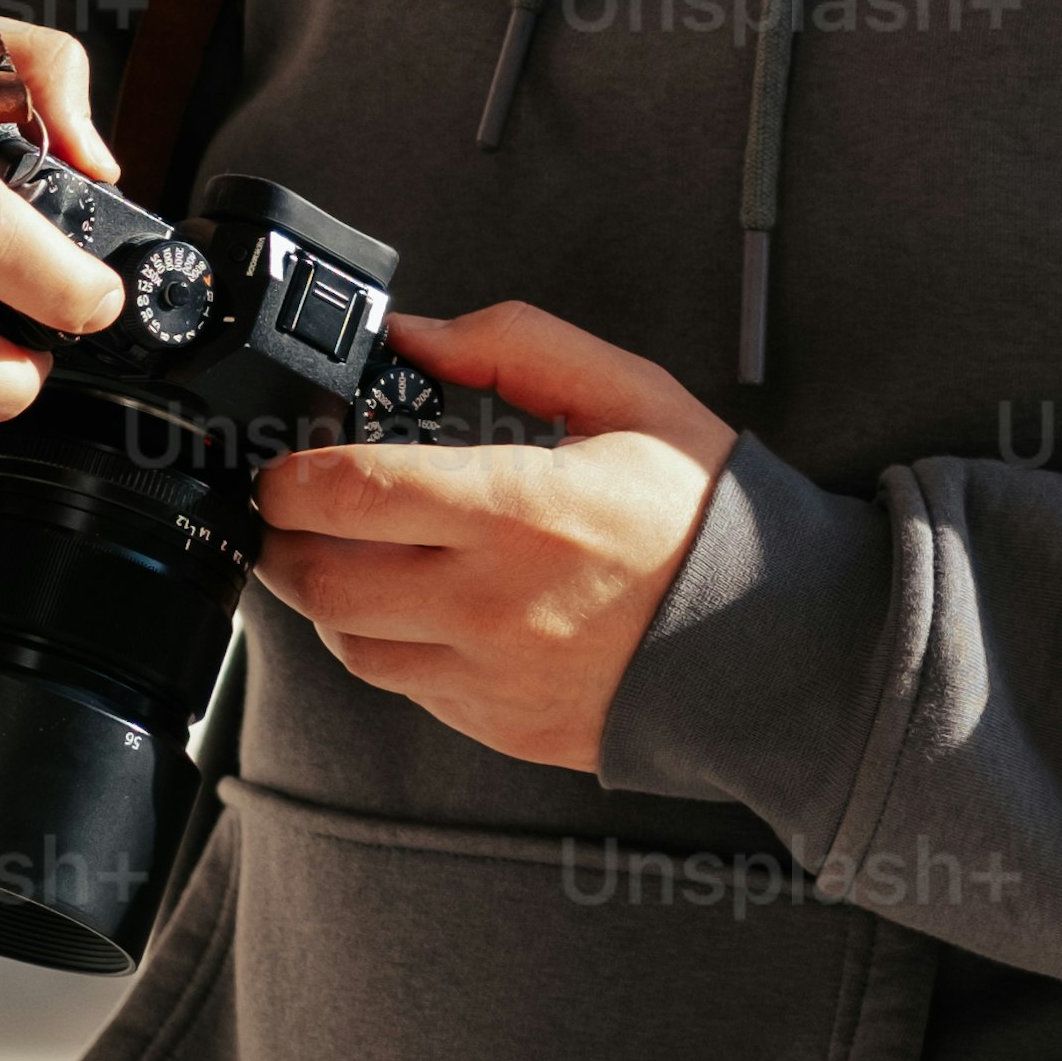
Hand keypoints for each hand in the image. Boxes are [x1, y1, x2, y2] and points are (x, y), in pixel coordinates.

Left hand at [254, 302, 734, 775]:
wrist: (777, 636)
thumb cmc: (701, 511)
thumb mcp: (626, 393)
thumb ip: (512, 344)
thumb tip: (413, 336)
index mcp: (520, 509)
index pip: (350, 494)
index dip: (289, 475)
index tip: (285, 461)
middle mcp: (493, 603)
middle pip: (321, 581)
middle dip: (287, 539)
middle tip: (297, 509)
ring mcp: (493, 676)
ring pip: (351, 644)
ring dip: (332, 597)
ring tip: (362, 554)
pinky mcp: (502, 724)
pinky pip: (408, 689)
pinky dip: (395, 646)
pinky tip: (428, 607)